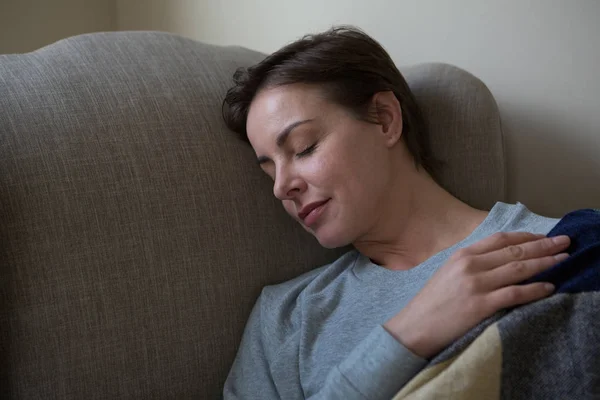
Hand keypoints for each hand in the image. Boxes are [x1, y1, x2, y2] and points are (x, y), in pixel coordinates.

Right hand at [383, 232, 569, 358]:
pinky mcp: (481, 305)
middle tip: (564, 242)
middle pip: (514, 251)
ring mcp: (476, 285)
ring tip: (563, 260)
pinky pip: (515, 294)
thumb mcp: (448, 272)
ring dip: (545, 263)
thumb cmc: (432, 302)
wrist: (415, 327)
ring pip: (519, 269)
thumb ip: (471, 263)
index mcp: (462, 255)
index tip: (543, 237)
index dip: (525, 236)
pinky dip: (535, 289)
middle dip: (543, 245)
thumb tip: (500, 259)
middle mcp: (470, 265)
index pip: (500, 239)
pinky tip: (549, 287)